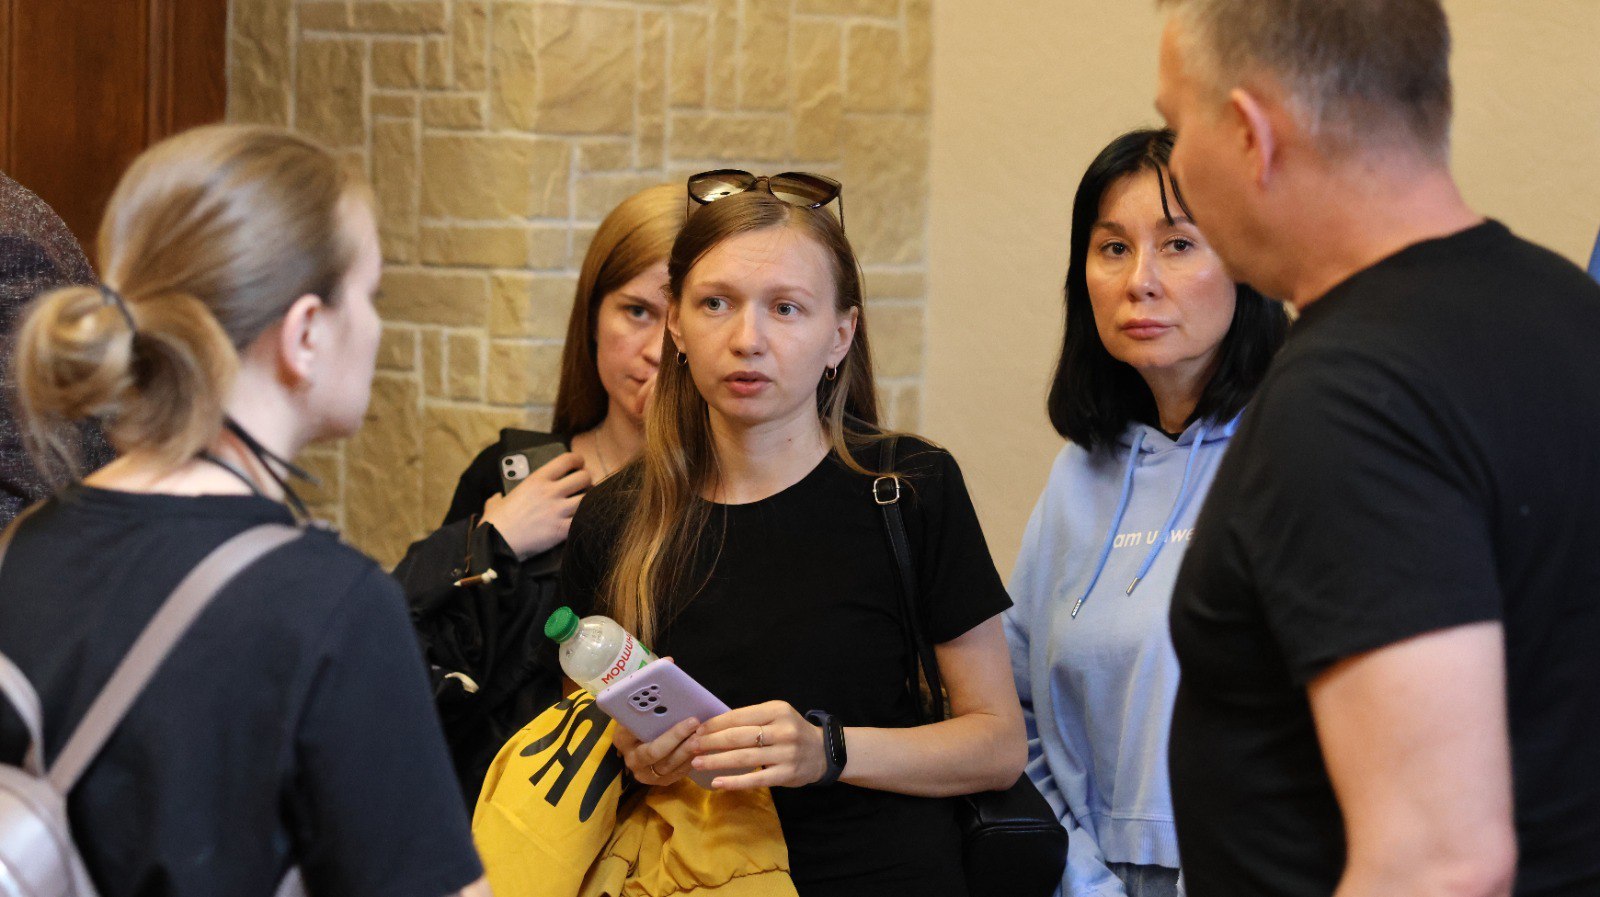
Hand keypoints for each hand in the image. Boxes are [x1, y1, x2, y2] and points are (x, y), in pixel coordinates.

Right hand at [480, 452, 590, 558]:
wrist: (496, 543)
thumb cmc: (495, 522)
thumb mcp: (497, 500)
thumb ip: (502, 495)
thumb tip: (497, 497)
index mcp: (536, 480)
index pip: (566, 460)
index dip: (577, 460)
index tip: (579, 463)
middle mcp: (550, 492)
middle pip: (583, 477)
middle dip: (586, 479)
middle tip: (584, 484)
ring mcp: (557, 511)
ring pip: (588, 498)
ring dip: (589, 498)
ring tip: (585, 501)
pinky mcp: (561, 530)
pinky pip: (583, 520)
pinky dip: (585, 519)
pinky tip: (582, 519)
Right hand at [615, 716, 700, 787]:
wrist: (640, 743)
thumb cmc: (641, 723)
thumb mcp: (638, 715)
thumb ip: (647, 711)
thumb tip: (665, 699)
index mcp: (622, 740)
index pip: (635, 732)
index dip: (656, 726)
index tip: (675, 715)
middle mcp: (632, 760)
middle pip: (654, 752)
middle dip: (676, 737)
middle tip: (694, 722)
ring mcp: (645, 774)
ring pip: (668, 765)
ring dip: (687, 750)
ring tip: (701, 736)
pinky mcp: (660, 781)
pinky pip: (677, 773)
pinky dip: (690, 760)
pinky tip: (701, 748)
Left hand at [689, 701, 826, 790]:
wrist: (823, 752)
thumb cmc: (791, 732)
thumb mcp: (777, 716)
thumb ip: (751, 719)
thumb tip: (713, 725)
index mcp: (777, 710)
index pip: (739, 716)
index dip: (715, 724)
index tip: (696, 730)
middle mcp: (783, 730)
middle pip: (738, 737)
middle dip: (711, 742)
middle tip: (691, 747)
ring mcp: (786, 753)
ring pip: (744, 758)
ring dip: (717, 760)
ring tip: (697, 763)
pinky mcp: (786, 774)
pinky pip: (756, 779)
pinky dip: (734, 781)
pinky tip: (717, 782)